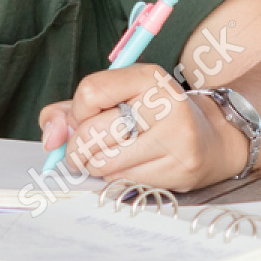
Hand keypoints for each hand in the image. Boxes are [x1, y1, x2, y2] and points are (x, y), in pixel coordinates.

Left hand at [37, 63, 246, 190]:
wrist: (210, 140)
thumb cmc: (150, 118)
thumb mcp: (113, 99)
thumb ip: (70, 111)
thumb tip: (50, 137)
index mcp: (149, 77)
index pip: (91, 92)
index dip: (77, 111)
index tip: (84, 117)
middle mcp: (167, 105)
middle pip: (93, 132)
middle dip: (78, 146)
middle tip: (83, 148)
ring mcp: (177, 140)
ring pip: (105, 163)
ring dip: (94, 165)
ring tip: (107, 156)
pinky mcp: (180, 171)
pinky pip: (124, 183)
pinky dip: (114, 179)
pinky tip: (128, 167)